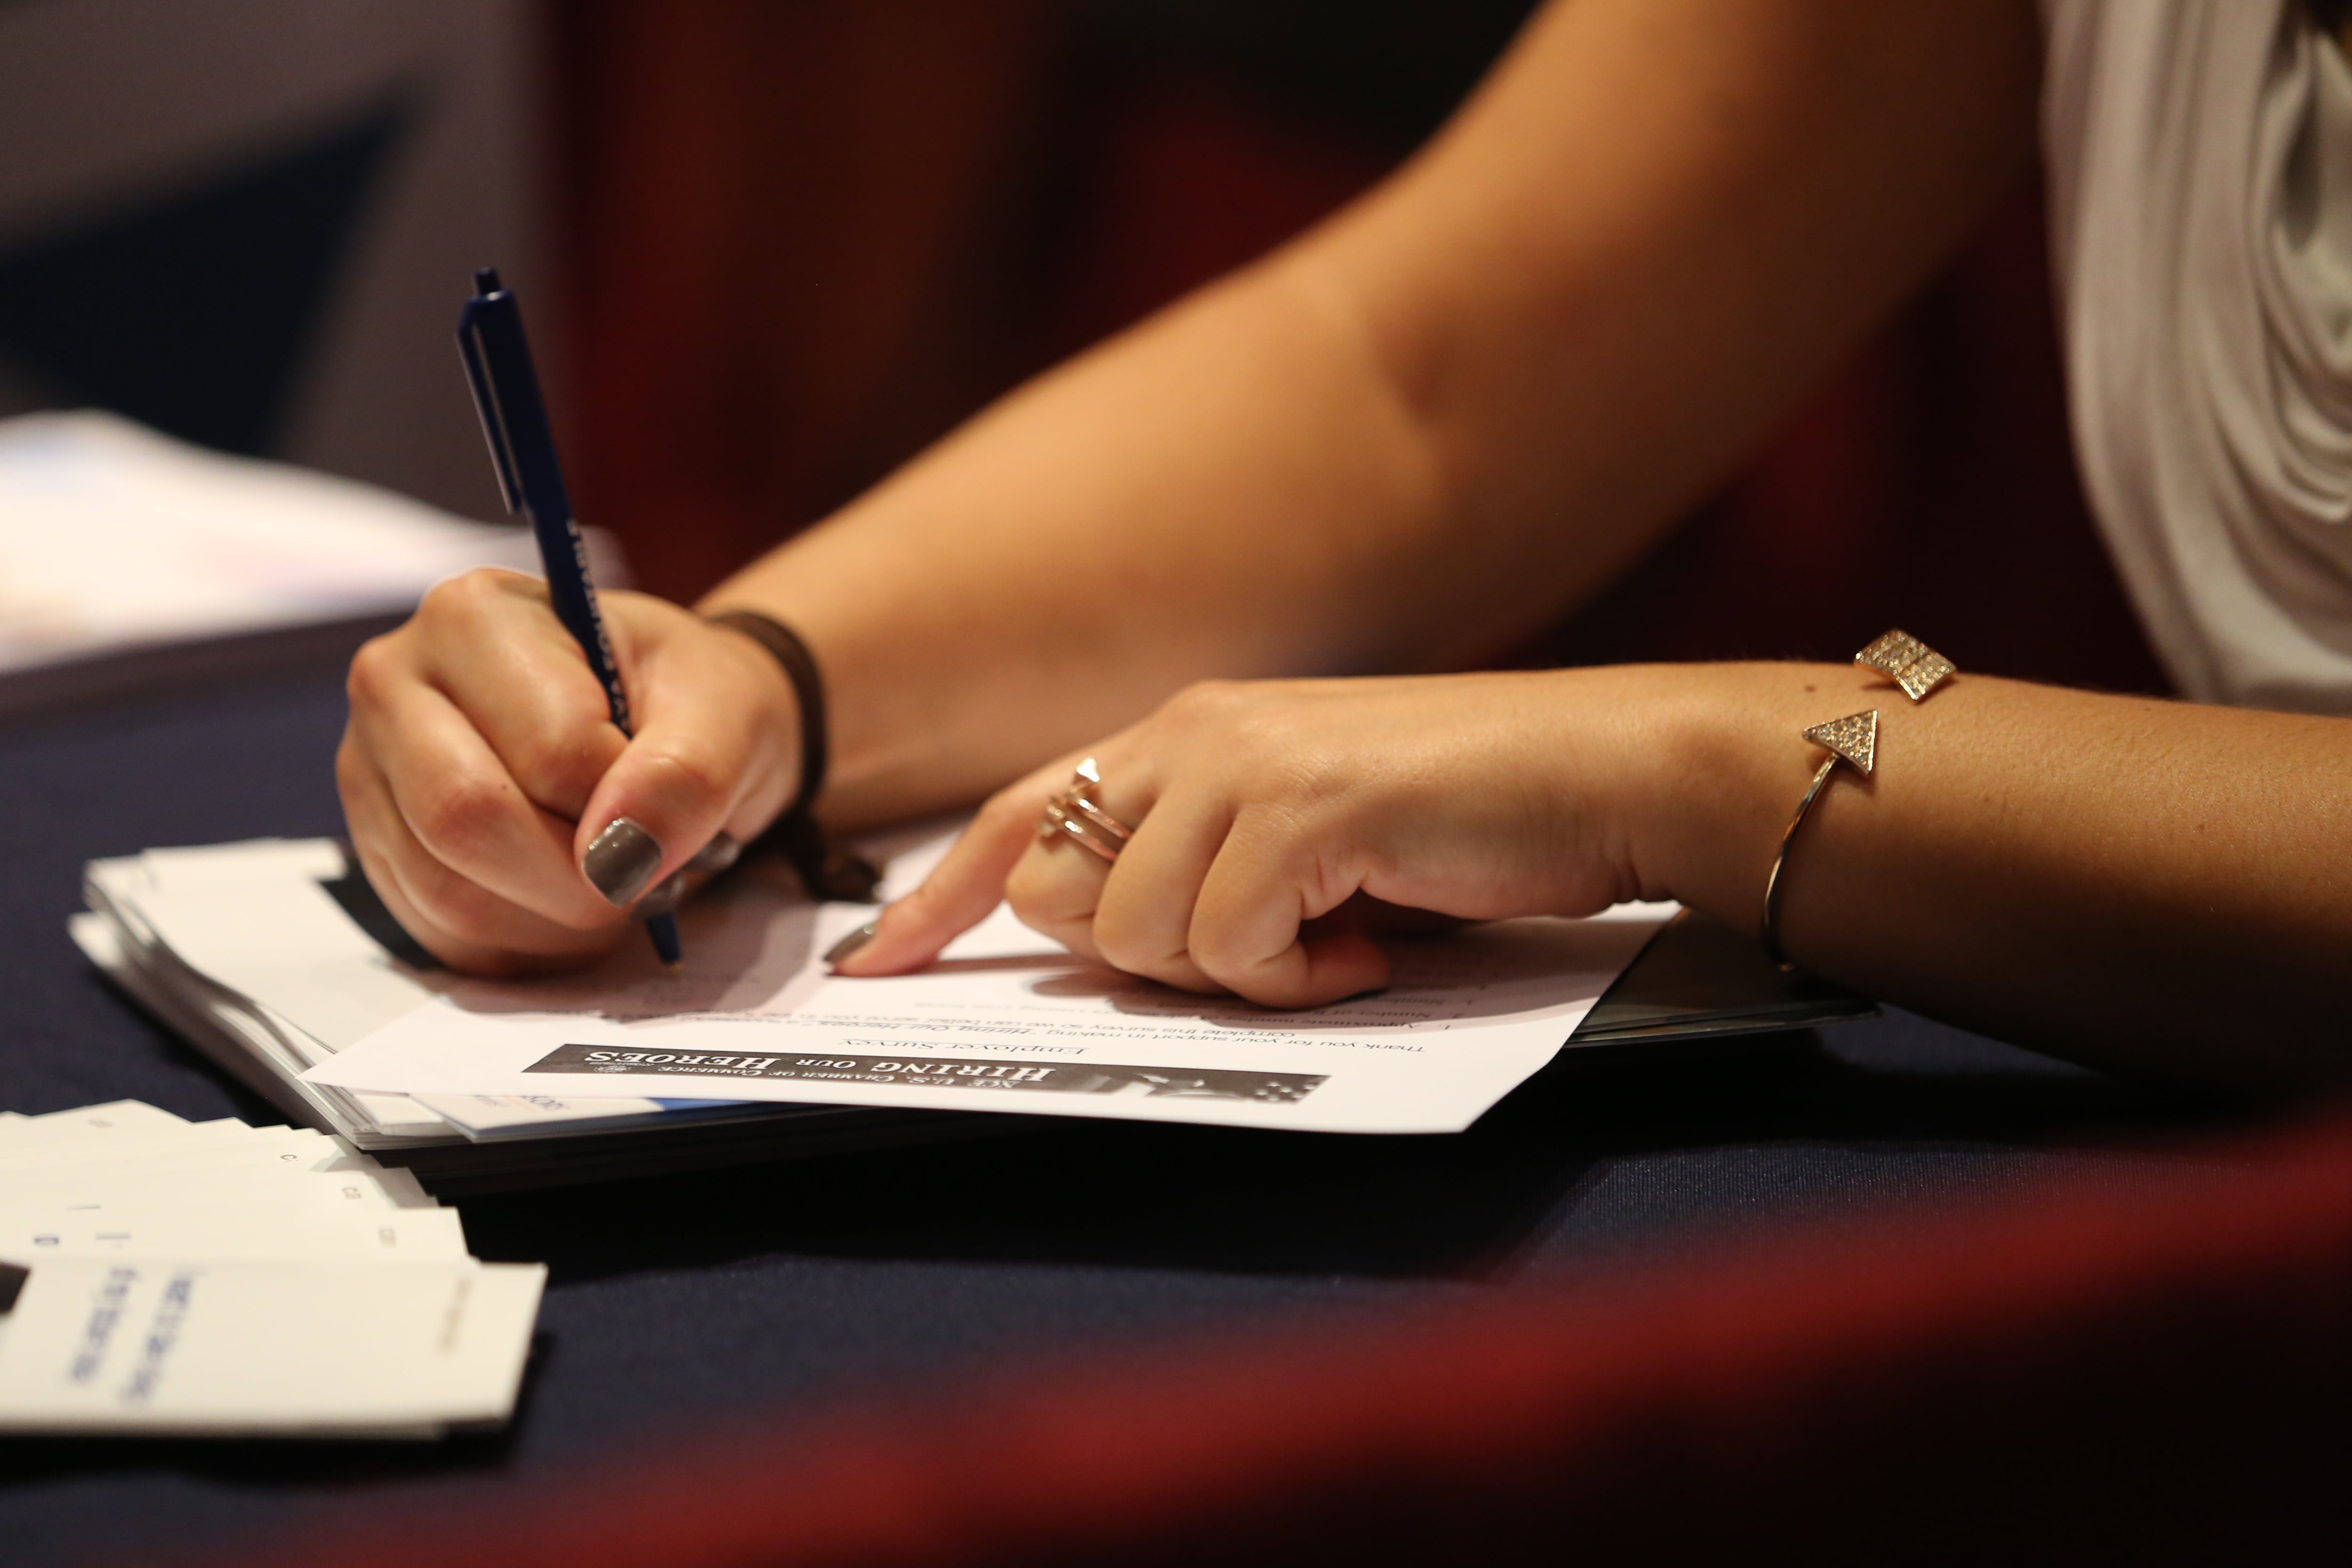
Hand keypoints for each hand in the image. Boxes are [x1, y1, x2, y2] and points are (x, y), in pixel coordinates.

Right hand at [337, 569, 800, 973]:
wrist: (669, 723)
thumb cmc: (689, 701)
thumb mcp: (724, 713)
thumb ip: (687, 774)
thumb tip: (617, 856)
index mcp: (474, 615)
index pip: (548, 751)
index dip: (625, 804)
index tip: (671, 802)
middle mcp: (396, 683)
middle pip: (466, 819)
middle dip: (579, 879)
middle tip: (645, 875)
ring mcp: (373, 771)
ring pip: (447, 891)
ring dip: (557, 920)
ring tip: (615, 884)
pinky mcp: (381, 850)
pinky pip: (441, 934)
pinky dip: (525, 945)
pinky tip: (572, 909)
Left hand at [833, 669, 1679, 1006]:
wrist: (1597, 771)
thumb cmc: (1456, 816)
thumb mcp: (1300, 831)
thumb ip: (1199, 860)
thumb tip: (1110, 937)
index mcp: (1185, 732)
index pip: (1020, 814)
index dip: (937, 894)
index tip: (876, 962)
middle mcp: (1194, 733)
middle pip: (1063, 895)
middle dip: (1143, 958)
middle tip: (1265, 948)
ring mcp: (1243, 765)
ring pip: (1138, 936)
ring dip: (1236, 973)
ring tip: (1334, 938)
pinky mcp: (1301, 809)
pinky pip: (1230, 948)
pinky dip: (1298, 977)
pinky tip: (1369, 941)